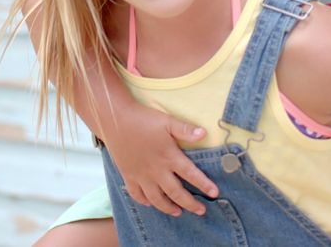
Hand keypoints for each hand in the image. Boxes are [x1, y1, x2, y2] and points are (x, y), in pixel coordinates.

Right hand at [103, 104, 218, 216]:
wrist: (115, 120)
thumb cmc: (142, 119)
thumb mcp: (167, 121)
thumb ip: (185, 129)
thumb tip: (204, 133)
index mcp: (168, 156)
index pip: (190, 174)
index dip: (204, 184)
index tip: (215, 194)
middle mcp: (156, 170)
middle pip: (176, 193)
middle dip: (190, 204)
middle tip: (201, 211)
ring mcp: (141, 175)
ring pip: (157, 199)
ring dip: (169, 208)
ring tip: (178, 212)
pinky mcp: (128, 175)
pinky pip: (137, 195)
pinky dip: (144, 202)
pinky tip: (150, 204)